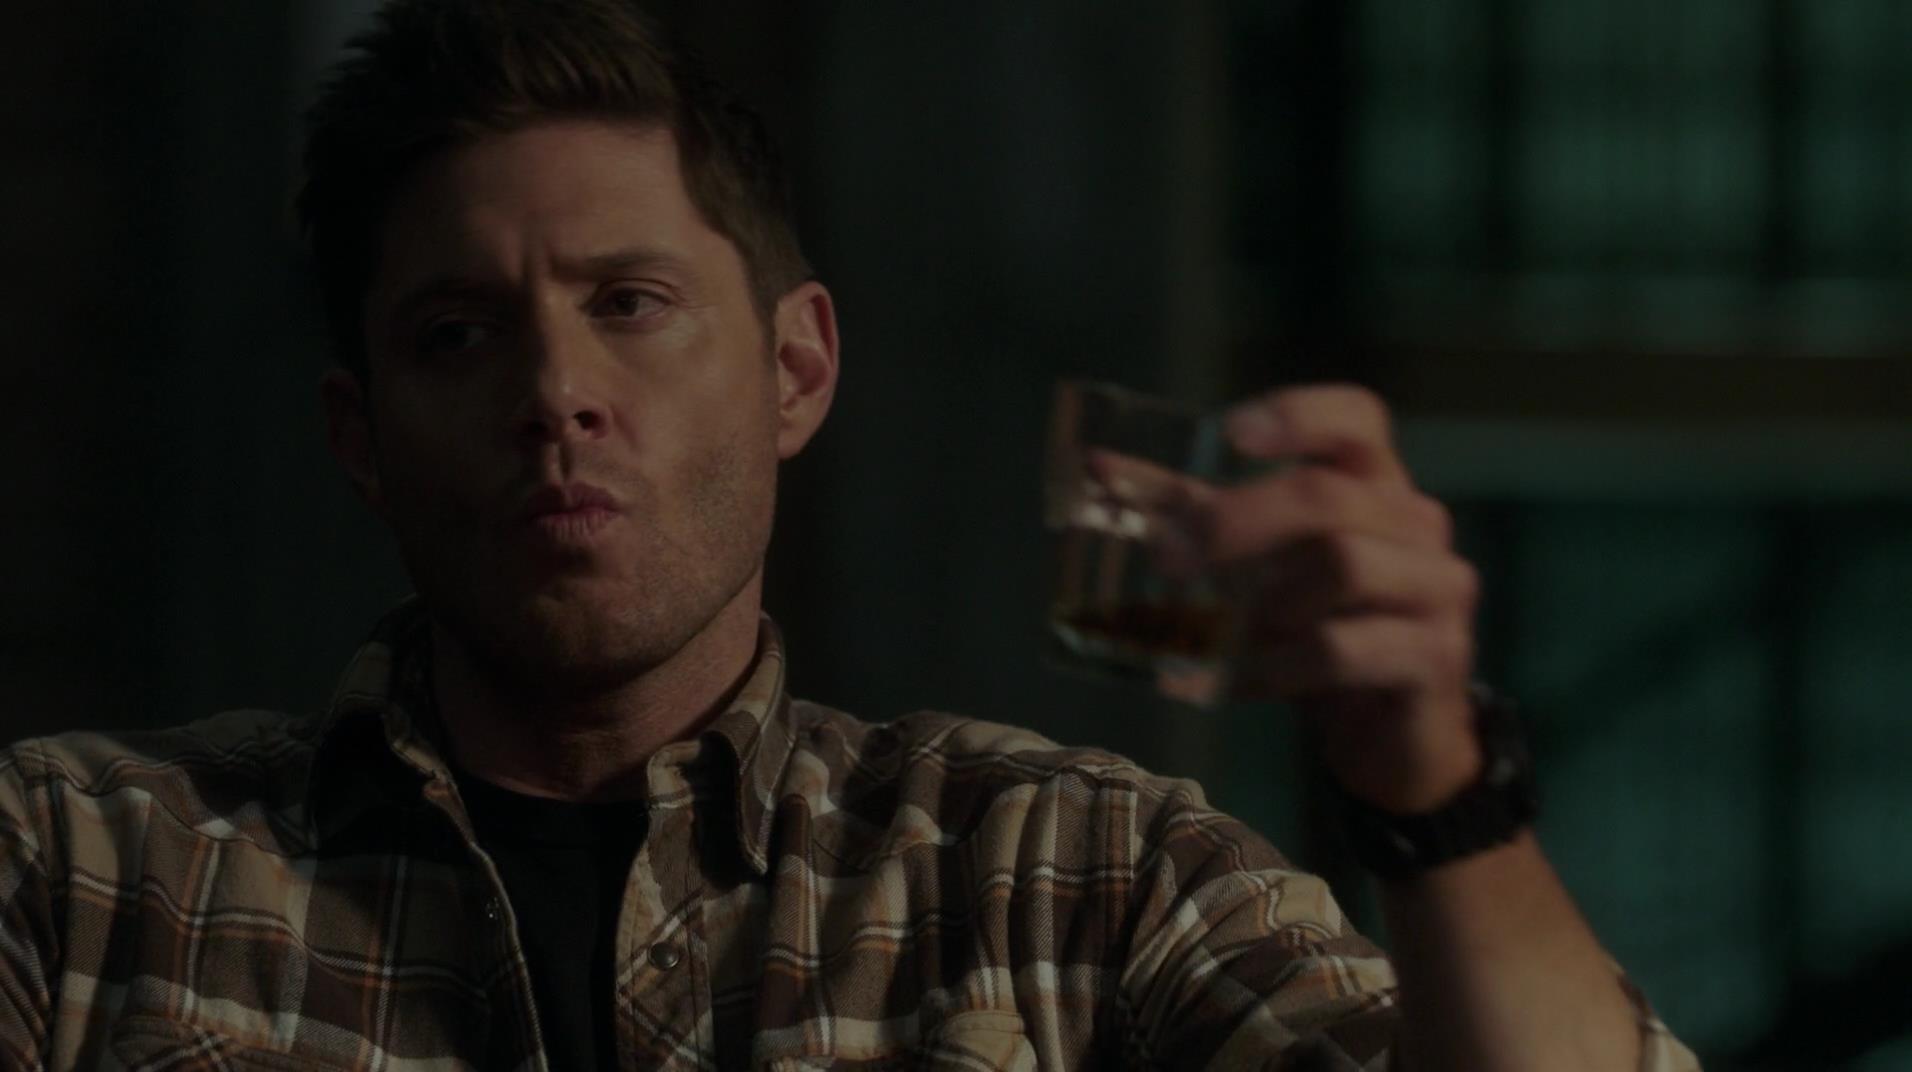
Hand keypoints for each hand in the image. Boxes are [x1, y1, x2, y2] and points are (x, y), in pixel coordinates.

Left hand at [1142, 385, 1482, 812]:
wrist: (1391, 738)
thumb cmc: (1320, 631)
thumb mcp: (1257, 568)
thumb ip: (1190, 515)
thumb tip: (1099, 470)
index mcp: (1376, 486)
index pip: (1356, 421)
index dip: (1299, 415)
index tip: (1230, 433)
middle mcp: (1416, 524)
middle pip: (1329, 495)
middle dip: (1236, 520)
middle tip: (1163, 556)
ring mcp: (1437, 589)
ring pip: (1345, 564)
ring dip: (1263, 600)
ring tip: (1215, 631)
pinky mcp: (1435, 657)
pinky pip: (1340, 650)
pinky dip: (1271, 668)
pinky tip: (1226, 683)